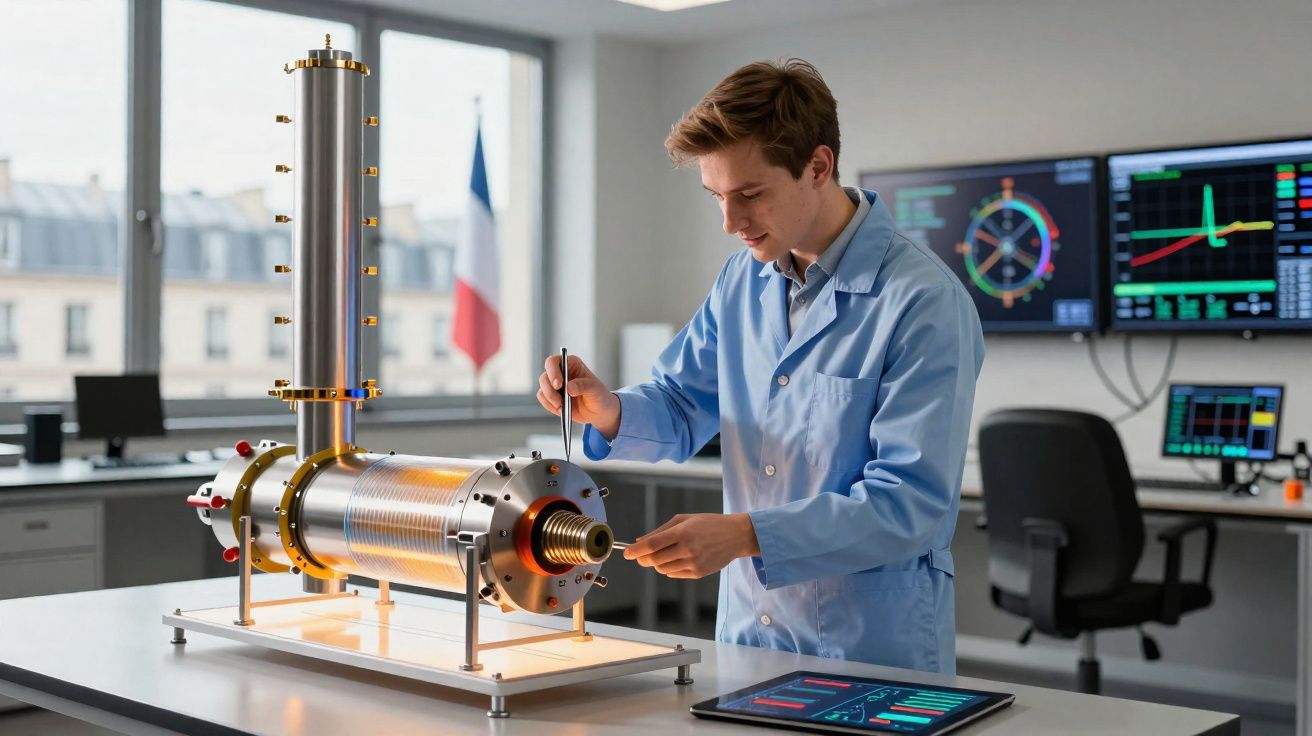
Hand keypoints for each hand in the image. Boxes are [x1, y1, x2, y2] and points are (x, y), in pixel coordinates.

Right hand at [537, 353, 621, 439]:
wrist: (598, 412)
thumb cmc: (599, 395)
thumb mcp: (595, 389)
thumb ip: (583, 386)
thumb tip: (568, 388)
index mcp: (571, 364)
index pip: (553, 362)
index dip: (553, 372)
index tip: (559, 384)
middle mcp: (560, 372)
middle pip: (544, 377)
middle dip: (549, 390)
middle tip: (559, 401)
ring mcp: (554, 385)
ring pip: (542, 389)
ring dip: (550, 399)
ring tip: (562, 406)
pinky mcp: (552, 396)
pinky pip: (543, 400)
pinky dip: (550, 405)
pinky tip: (561, 409)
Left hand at [622, 513, 759, 578]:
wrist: (735, 536)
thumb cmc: (708, 524)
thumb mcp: (684, 519)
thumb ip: (660, 530)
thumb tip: (639, 541)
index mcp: (683, 532)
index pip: (652, 545)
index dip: (635, 550)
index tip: (627, 553)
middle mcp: (687, 549)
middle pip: (653, 559)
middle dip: (642, 558)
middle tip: (639, 555)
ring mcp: (693, 563)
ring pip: (662, 569)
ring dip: (655, 563)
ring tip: (663, 554)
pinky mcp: (698, 573)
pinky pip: (673, 574)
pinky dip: (668, 568)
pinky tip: (674, 559)